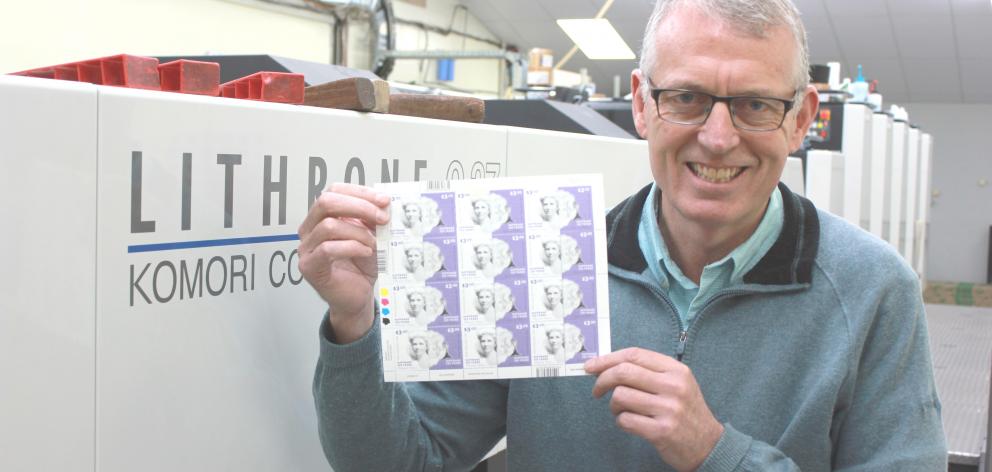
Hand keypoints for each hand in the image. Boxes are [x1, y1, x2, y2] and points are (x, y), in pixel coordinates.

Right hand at [297, 183, 389, 342]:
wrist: (357, 296)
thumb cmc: (362, 265)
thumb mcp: (371, 235)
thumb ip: (372, 218)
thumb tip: (384, 202)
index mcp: (321, 216)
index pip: (334, 191)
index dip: (360, 192)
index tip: (384, 200)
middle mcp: (309, 229)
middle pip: (326, 202)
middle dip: (359, 206)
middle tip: (383, 217)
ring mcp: (306, 248)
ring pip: (329, 226)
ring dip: (358, 232)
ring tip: (374, 243)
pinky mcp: (309, 267)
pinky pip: (327, 249)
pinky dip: (351, 247)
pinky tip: (365, 252)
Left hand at [585, 348, 723, 471]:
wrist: (708, 444)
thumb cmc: (686, 412)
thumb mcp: (677, 384)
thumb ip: (649, 372)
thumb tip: (607, 365)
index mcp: (676, 370)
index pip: (634, 355)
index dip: (608, 359)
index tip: (591, 366)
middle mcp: (673, 386)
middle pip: (623, 372)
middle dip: (602, 380)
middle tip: (597, 390)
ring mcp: (668, 409)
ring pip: (620, 396)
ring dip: (613, 405)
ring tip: (621, 410)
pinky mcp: (661, 431)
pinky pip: (625, 420)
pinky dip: (621, 421)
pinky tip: (631, 423)